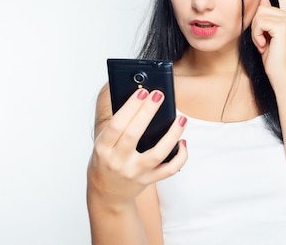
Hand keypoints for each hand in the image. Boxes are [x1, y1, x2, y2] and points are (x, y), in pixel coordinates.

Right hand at [87, 89, 187, 208]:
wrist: (106, 193)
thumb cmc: (106, 159)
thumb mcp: (104, 143)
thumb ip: (119, 125)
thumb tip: (143, 99)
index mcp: (103, 148)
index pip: (116, 125)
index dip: (130, 107)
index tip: (142, 92)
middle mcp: (117, 162)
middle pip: (134, 134)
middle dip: (147, 112)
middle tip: (159, 94)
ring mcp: (134, 173)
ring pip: (157, 154)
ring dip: (172, 134)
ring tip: (181, 118)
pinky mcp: (148, 180)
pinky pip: (169, 169)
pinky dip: (180, 156)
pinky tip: (183, 141)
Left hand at [251, 0, 285, 81]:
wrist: (281, 73)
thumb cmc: (273, 56)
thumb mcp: (267, 33)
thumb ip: (267, 16)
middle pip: (262, 6)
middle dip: (255, 24)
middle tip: (261, 40)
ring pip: (259, 14)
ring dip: (255, 31)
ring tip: (263, 44)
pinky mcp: (283, 26)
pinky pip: (259, 22)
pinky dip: (257, 35)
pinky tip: (264, 46)